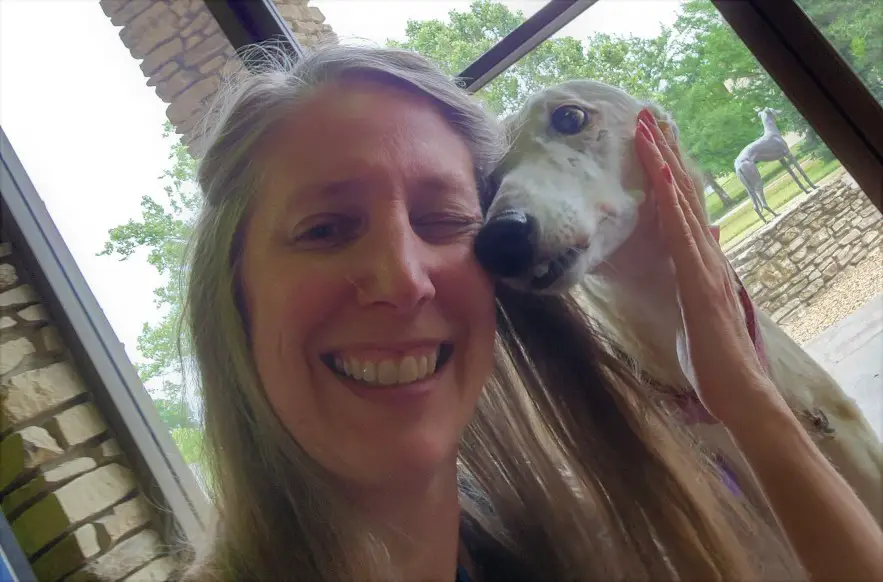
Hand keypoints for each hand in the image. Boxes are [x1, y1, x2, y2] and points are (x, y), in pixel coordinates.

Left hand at [633, 109, 788, 426]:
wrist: (740, 392)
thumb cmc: (718, 362)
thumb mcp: (703, 313)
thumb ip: (704, 280)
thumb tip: (706, 248)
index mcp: (703, 264)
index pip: (683, 210)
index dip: (669, 175)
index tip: (654, 143)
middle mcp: (706, 256)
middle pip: (683, 194)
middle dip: (665, 153)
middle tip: (647, 115)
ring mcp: (704, 265)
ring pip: (681, 202)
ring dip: (662, 162)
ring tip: (647, 126)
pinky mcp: (698, 279)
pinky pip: (680, 230)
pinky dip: (668, 197)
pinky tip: (656, 170)